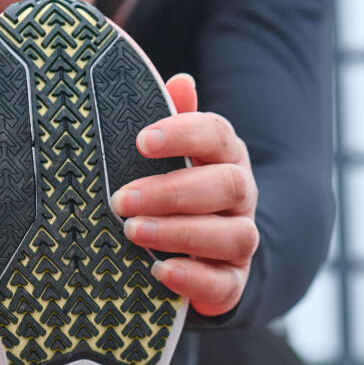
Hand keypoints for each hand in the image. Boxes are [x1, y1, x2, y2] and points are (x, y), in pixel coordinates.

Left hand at [111, 74, 257, 316]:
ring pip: (233, 234)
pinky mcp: (233, 283)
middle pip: (228, 185)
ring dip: (181, 232)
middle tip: (122, 199)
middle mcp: (241, 197)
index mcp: (225, 158)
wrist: (193, 255)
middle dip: (173, 191)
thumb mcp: (166, 158)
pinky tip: (161, 271)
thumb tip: (180, 81)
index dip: (183, 134)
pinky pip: (225, 283)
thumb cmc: (170, 194)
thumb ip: (172, 122)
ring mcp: (240, 241)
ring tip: (134, 232)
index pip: (218, 135)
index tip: (141, 141)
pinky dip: (194, 277)